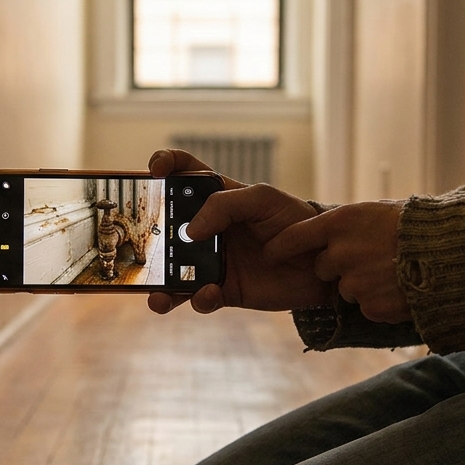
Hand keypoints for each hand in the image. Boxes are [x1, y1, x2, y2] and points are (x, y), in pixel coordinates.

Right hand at [146, 149, 332, 314]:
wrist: (322, 263)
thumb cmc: (295, 221)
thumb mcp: (263, 199)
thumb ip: (224, 205)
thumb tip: (190, 232)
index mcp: (216, 198)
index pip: (183, 173)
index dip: (164, 165)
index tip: (154, 171)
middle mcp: (208, 229)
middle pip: (166, 228)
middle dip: (148, 237)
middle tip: (143, 245)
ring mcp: (212, 261)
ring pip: (173, 273)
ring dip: (159, 284)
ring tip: (156, 294)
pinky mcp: (223, 290)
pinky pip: (199, 298)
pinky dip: (198, 299)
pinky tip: (207, 294)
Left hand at [265, 201, 411, 322]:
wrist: (454, 252)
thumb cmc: (418, 226)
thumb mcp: (377, 212)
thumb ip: (347, 226)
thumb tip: (325, 233)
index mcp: (341, 223)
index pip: (296, 236)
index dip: (281, 246)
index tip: (268, 252)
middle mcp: (342, 252)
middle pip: (322, 267)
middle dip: (339, 267)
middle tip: (371, 257)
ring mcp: (355, 281)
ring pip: (346, 289)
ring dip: (363, 285)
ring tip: (393, 271)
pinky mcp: (371, 306)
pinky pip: (367, 308)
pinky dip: (381, 302)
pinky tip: (401, 288)